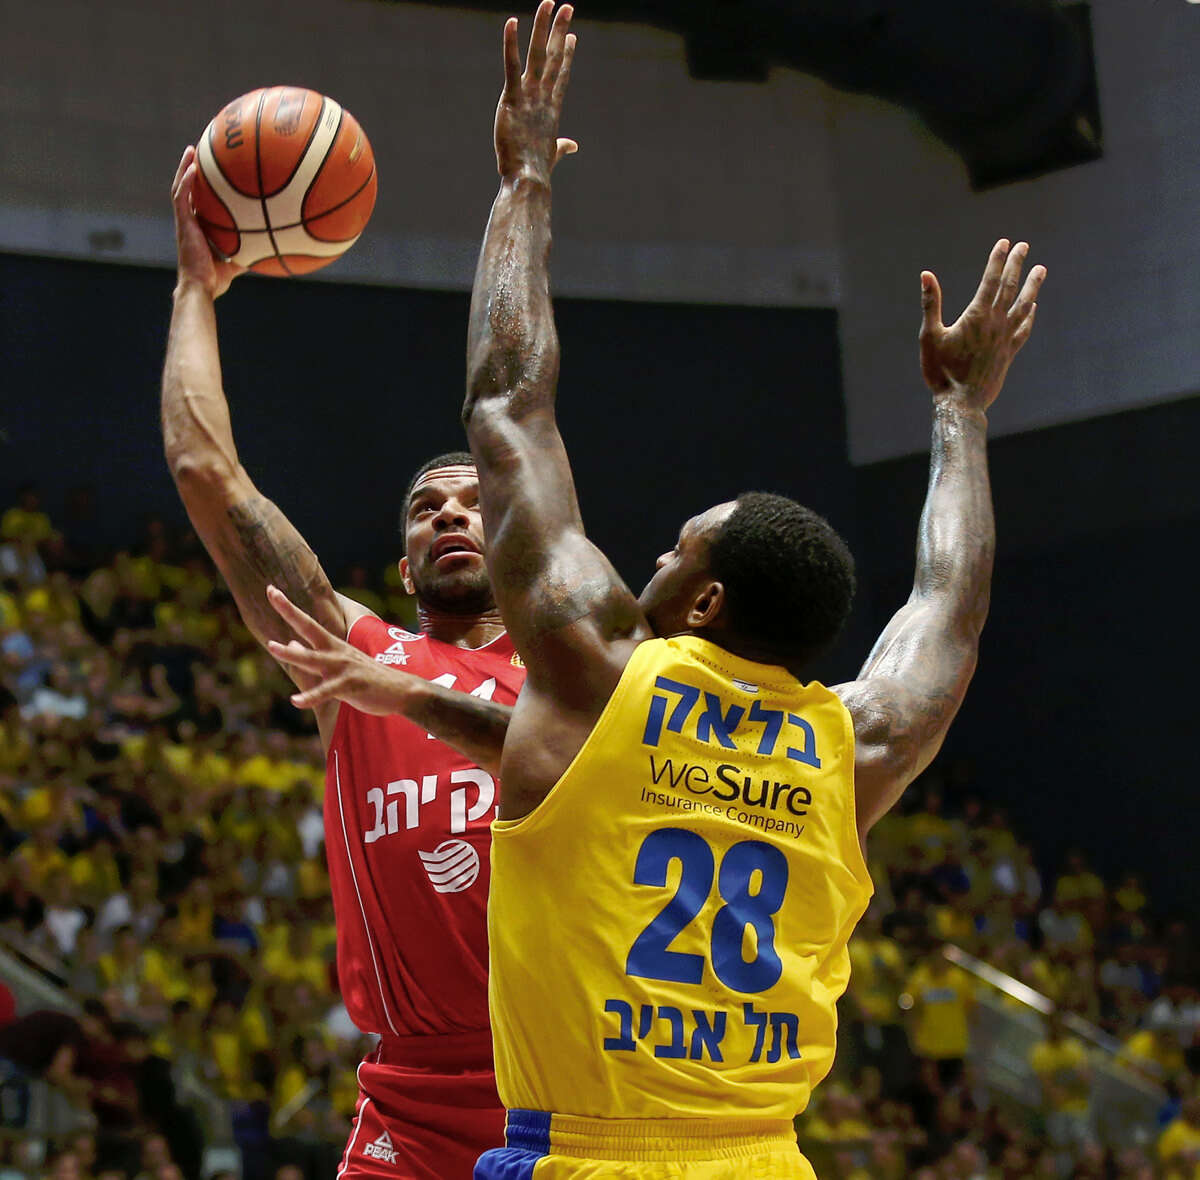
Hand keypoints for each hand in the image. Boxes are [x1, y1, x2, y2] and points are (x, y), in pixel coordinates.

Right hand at [171, 145, 241, 298]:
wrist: (201, 288)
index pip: (198, 203)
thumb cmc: (214, 281)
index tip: (208, 173)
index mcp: (198, 229)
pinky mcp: (182, 224)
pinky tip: (193, 168)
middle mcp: (189, 222)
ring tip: (191, 150)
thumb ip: (246, 256)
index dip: (200, 188)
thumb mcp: (235, 265)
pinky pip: (181, 198)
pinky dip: (186, 182)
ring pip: (180, 188)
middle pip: (187, 190)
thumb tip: (265, 254)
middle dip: (190, 170)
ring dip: (184, 168)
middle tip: (198, 152)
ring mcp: (184, 222)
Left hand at [264, 585, 413, 714]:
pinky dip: (311, 697)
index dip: (288, 607)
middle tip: (272, 592)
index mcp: (333, 645)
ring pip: (313, 658)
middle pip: (309, 628)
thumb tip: (290, 642)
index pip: (307, 622)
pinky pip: (327, 692)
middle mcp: (336, 652)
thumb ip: (314, 653)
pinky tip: (296, 701)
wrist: (402, 690)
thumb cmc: (368, 677)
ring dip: (292, 653)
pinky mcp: (350, 685)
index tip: (271, 590)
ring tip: (271, 646)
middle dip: (290, 611)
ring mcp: (343, 668)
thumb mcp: (341, 662)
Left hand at [494, 1, 577, 180]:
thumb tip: (573, 145)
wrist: (529, 179)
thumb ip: (562, 146)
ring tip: (548, 3)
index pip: (560, 75)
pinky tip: (512, 23)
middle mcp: (543, 97)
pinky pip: (511, 66)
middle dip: (560, 31)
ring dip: (543, 27)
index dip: (566, 55)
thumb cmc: (537, 170)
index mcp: (551, 108)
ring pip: (538, 54)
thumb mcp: (552, 153)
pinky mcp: (512, 99)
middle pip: (554, 57)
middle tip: (567, 7)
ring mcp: (529, 96)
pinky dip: (511, 45)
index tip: (571, 36)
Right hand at [919, 239, 1045, 411]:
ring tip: (1041, 269)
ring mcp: (1005, 338)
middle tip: (1024, 246)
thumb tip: (926, 275)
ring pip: (1024, 305)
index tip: (1005, 243)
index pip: (990, 280)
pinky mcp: (1009, 353)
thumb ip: (931, 304)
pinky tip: (1033, 307)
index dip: (998, 260)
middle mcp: (995, 323)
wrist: (961, 404)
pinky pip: (1024, 330)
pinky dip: (1030, 316)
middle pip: (1010, 287)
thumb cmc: (940, 371)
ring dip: (1032, 286)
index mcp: (976, 316)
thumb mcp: (929, 336)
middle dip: (1017, 264)